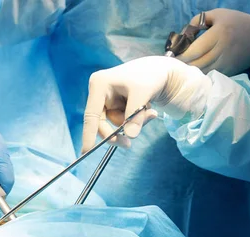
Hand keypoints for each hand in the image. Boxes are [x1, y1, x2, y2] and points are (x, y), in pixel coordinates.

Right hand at [82, 56, 210, 151]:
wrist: (163, 71)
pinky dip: (135, 119)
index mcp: (99, 84)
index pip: (91, 114)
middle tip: (128, 145)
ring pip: (115, 123)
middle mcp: (99, 92)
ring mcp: (108, 100)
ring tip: (151, 113)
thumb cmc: (150, 75)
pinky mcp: (116, 105)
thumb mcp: (143, 94)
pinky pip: (122, 121)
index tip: (86, 151)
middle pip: (101, 122)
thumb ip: (135, 115)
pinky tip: (147, 109)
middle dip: (117, 132)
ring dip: (133, 123)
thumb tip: (130, 136)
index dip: (89, 133)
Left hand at [177, 9, 249, 75]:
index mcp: (218, 34)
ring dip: (190, 73)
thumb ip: (197, 21)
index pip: (193, 51)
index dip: (180, 56)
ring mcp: (226, 63)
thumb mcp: (218, 14)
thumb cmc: (237, 22)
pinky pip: (210, 76)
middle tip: (173, 65)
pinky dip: (201, 76)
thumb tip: (182, 35)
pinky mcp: (230, 71)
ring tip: (182, 70)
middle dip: (182, 66)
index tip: (171, 57)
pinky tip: (194, 74)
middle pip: (196, 64)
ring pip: (202, 73)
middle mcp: (222, 50)